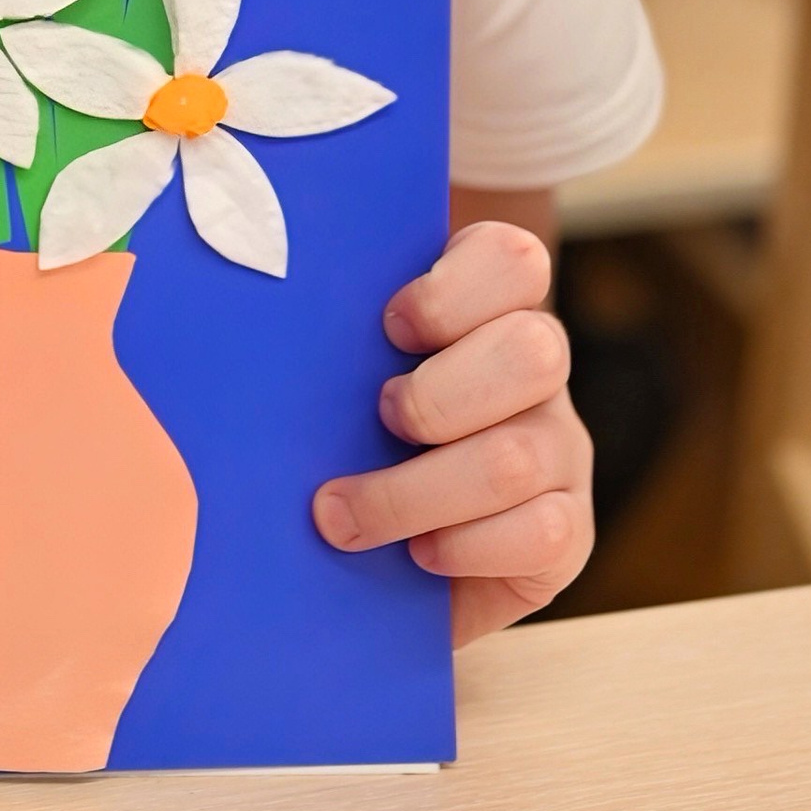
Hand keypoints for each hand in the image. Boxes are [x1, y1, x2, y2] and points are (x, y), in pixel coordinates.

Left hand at [312, 220, 588, 644]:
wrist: (391, 540)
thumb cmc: (349, 425)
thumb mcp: (338, 366)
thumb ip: (321, 333)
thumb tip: (240, 323)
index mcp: (489, 303)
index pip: (513, 258)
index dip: (453, 291)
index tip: (387, 327)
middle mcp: (538, 367)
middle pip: (532, 351)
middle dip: (436, 396)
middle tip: (377, 419)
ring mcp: (561, 448)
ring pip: (515, 459)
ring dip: (413, 493)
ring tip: (344, 512)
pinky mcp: (570, 530)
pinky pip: (541, 536)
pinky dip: (463, 547)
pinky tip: (417, 552)